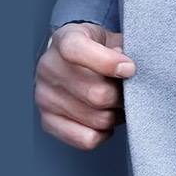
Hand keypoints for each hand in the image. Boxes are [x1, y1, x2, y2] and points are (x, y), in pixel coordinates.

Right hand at [35, 23, 133, 149]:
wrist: (74, 57)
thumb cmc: (99, 47)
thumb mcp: (111, 37)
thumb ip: (123, 49)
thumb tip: (128, 69)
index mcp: (65, 39)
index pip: (78, 50)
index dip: (108, 62)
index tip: (131, 68)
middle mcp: (49, 67)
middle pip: (97, 94)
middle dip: (122, 95)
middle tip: (130, 90)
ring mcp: (45, 96)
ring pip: (96, 119)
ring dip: (116, 115)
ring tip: (119, 103)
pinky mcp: (48, 121)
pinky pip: (86, 139)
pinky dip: (104, 133)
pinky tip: (106, 118)